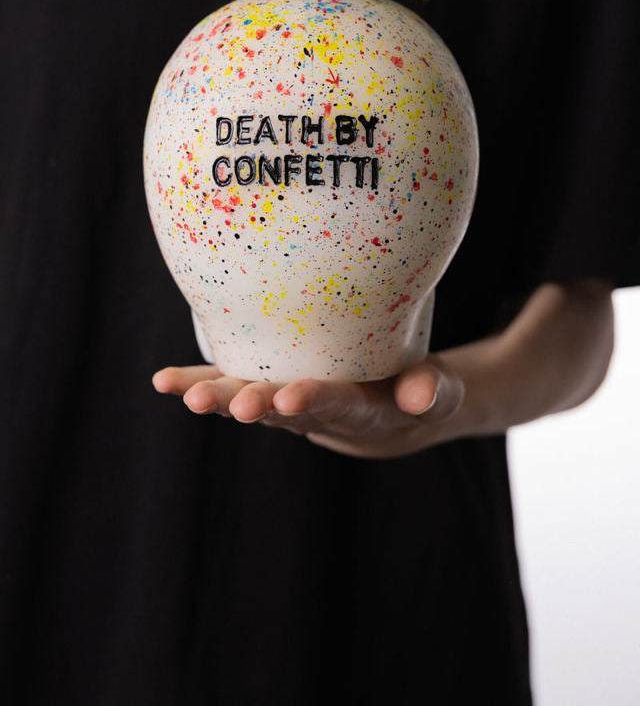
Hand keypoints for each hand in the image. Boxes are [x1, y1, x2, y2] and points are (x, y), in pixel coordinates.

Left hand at [152, 360, 465, 458]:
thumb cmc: (417, 394)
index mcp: (360, 410)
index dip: (315, 401)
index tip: (291, 398)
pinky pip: (232, 385)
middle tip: (232, 406)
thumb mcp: (438, 393)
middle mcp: (316, 413)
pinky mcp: (268, 387)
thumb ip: (432, 391)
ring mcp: (287, 402)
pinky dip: (199, 382)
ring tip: (184, 394)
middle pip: (282, 412)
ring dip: (217, 397)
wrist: (389, 413)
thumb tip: (421, 393)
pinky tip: (163, 381)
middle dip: (256, 406)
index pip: (336, 405)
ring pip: (249, 401)